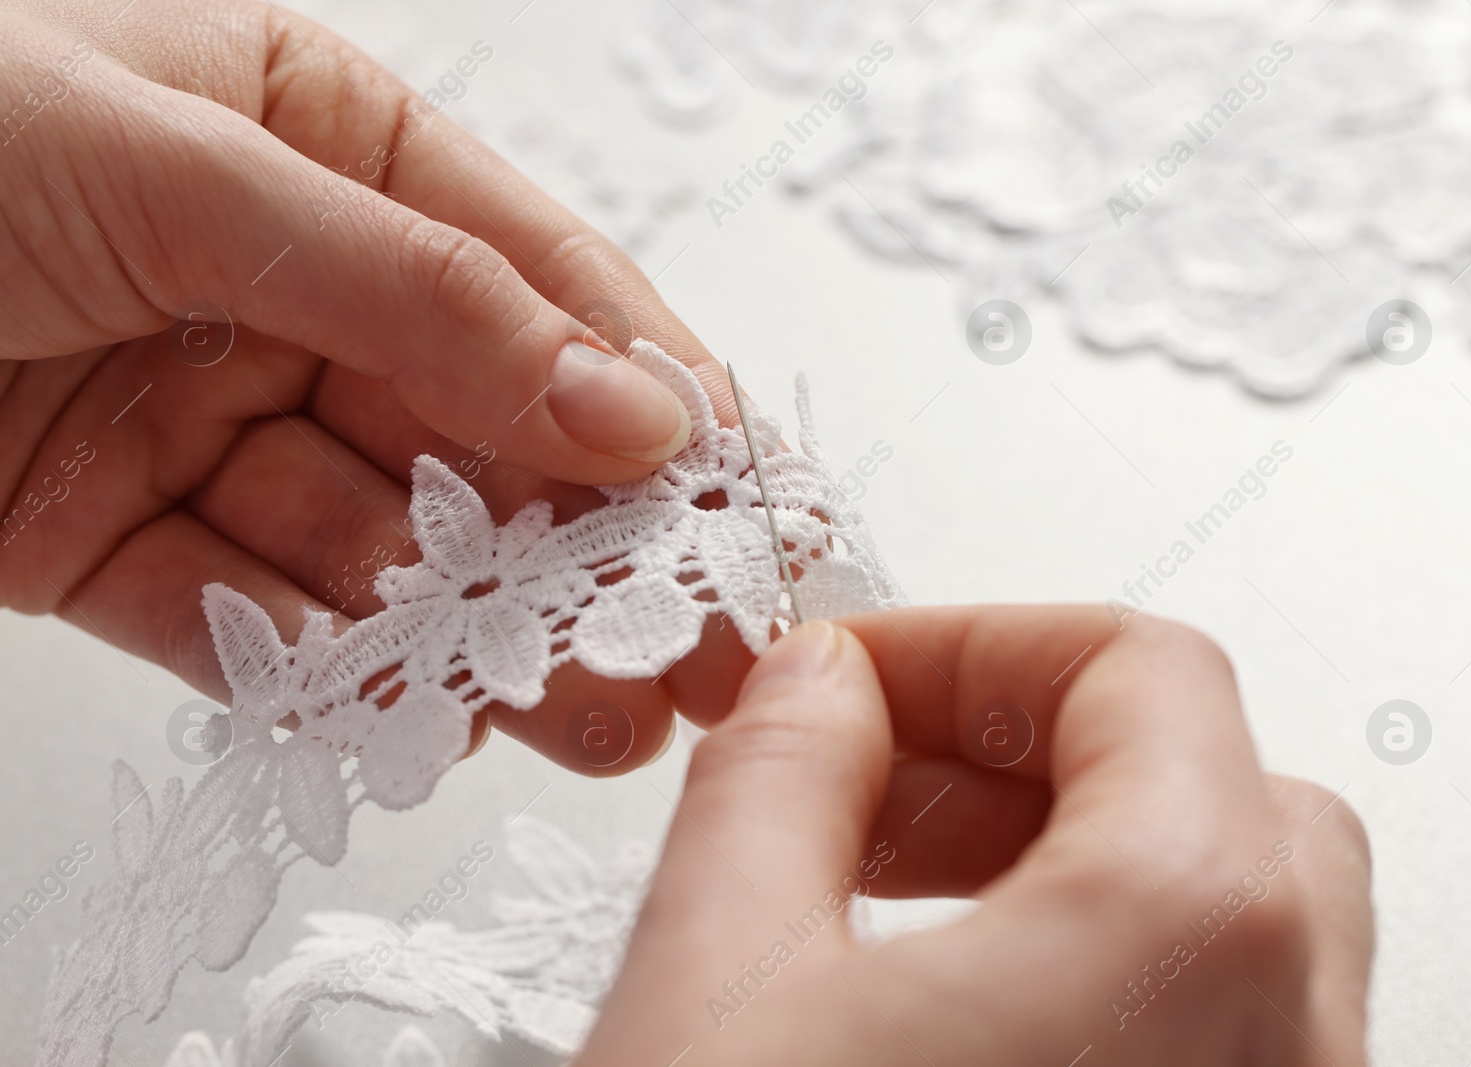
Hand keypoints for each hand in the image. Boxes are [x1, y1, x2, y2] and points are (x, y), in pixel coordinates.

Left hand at [0, 0, 753, 762]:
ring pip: (380, 541)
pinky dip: (323, 666)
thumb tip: (629, 403)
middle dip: (591, 544)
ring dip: (479, 630)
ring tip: (591, 714)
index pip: (536, 279)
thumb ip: (423, 293)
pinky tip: (414, 711)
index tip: (742, 500)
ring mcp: (196, 413)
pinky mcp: (102, 531)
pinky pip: (248, 611)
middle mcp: (277, 283)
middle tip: (694, 646)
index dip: (652, 391)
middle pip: (478, 430)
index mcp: (321, 143)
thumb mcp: (184, 166)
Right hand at [576, 609, 1373, 1066]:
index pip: (1141, 665)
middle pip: (1210, 780)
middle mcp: (1285, 1040)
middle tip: (868, 776)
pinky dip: (1091, 964)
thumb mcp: (711, 977)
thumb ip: (775, 773)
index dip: (970, 641)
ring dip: (1057, 855)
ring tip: (880, 889)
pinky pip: (1208, 1021)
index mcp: (1187, 934)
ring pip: (1224, 912)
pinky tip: (939, 1001)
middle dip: (1020, 747)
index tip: (850, 673)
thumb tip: (816, 683)